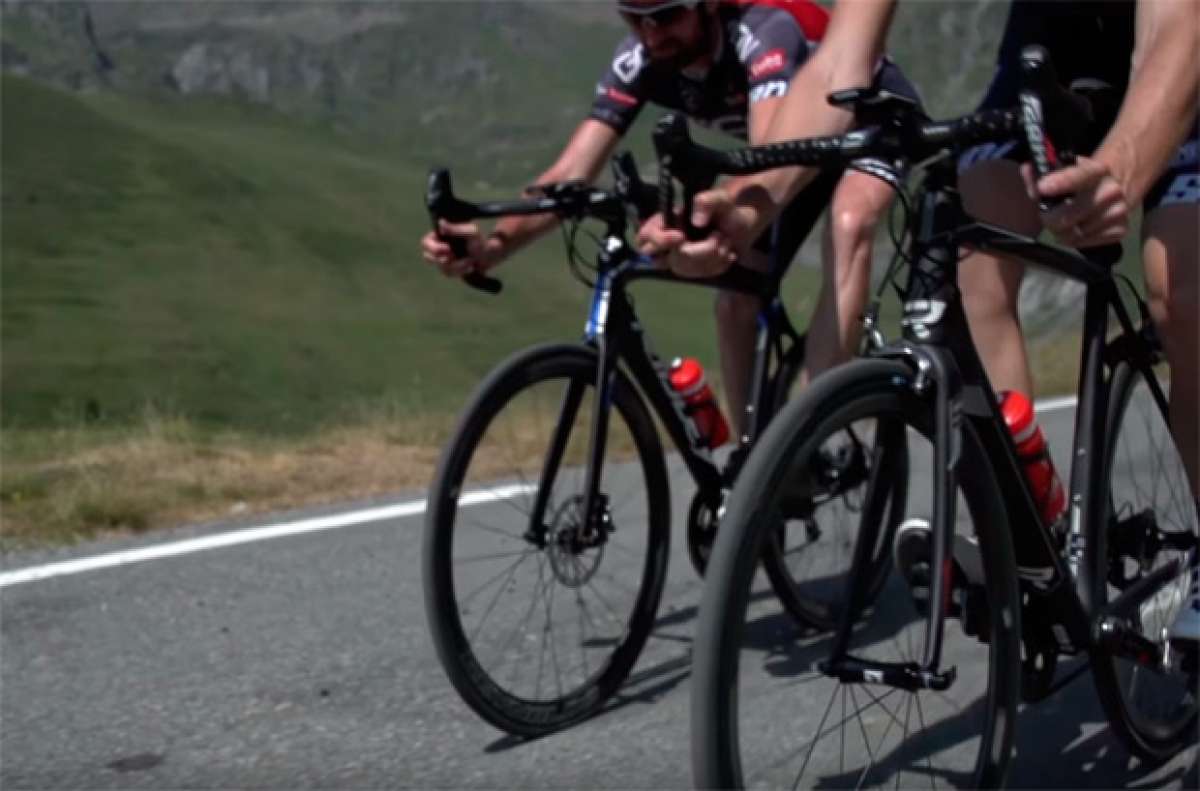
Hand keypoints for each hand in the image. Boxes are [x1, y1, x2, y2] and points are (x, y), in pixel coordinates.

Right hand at [421, 220, 497, 277]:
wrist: (491, 253)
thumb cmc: (480, 239)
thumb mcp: (470, 231)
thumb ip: (455, 228)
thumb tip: (441, 223)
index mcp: (440, 236)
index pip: (426, 243)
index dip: (433, 248)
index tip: (448, 248)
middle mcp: (440, 248)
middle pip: (429, 257)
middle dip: (442, 259)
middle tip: (454, 256)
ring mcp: (445, 260)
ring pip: (441, 267)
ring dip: (456, 266)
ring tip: (470, 261)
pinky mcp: (451, 269)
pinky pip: (449, 273)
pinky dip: (460, 271)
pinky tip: (470, 267)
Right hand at [635, 189, 755, 277]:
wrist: (744, 225)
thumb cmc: (727, 208)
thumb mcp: (721, 198)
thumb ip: (708, 201)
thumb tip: (697, 220)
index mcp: (668, 222)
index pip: (645, 237)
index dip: (659, 240)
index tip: (681, 237)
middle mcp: (670, 242)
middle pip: (662, 260)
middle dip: (694, 252)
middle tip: (716, 237)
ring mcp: (681, 258)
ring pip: (685, 269)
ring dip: (711, 256)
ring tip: (726, 240)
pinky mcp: (695, 269)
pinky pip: (700, 275)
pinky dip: (718, 265)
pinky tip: (728, 253)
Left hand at [1024, 156, 1129, 248]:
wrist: (1112, 189)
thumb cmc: (1080, 181)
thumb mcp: (1063, 171)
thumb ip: (1041, 172)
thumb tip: (1026, 170)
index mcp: (1097, 170)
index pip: (1078, 176)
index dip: (1060, 182)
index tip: (1043, 187)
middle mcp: (1111, 190)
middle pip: (1067, 216)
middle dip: (1049, 219)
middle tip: (1047, 215)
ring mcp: (1118, 211)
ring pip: (1073, 234)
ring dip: (1061, 231)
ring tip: (1064, 220)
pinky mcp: (1120, 230)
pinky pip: (1083, 243)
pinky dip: (1074, 239)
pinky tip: (1077, 227)